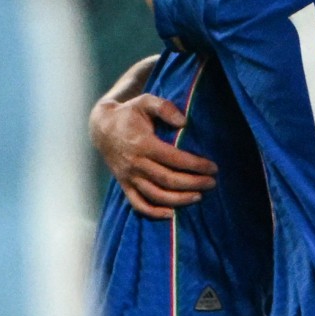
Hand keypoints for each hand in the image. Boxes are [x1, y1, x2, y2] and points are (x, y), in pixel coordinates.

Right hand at [90, 92, 218, 218]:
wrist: (101, 127)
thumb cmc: (129, 113)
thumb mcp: (145, 101)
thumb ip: (165, 108)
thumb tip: (184, 122)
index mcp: (143, 144)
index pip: (174, 159)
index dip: (195, 165)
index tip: (213, 167)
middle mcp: (136, 163)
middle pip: (168, 180)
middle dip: (193, 183)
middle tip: (212, 183)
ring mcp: (128, 177)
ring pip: (155, 195)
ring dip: (179, 199)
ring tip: (199, 197)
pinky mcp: (124, 184)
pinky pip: (137, 204)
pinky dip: (153, 212)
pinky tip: (171, 213)